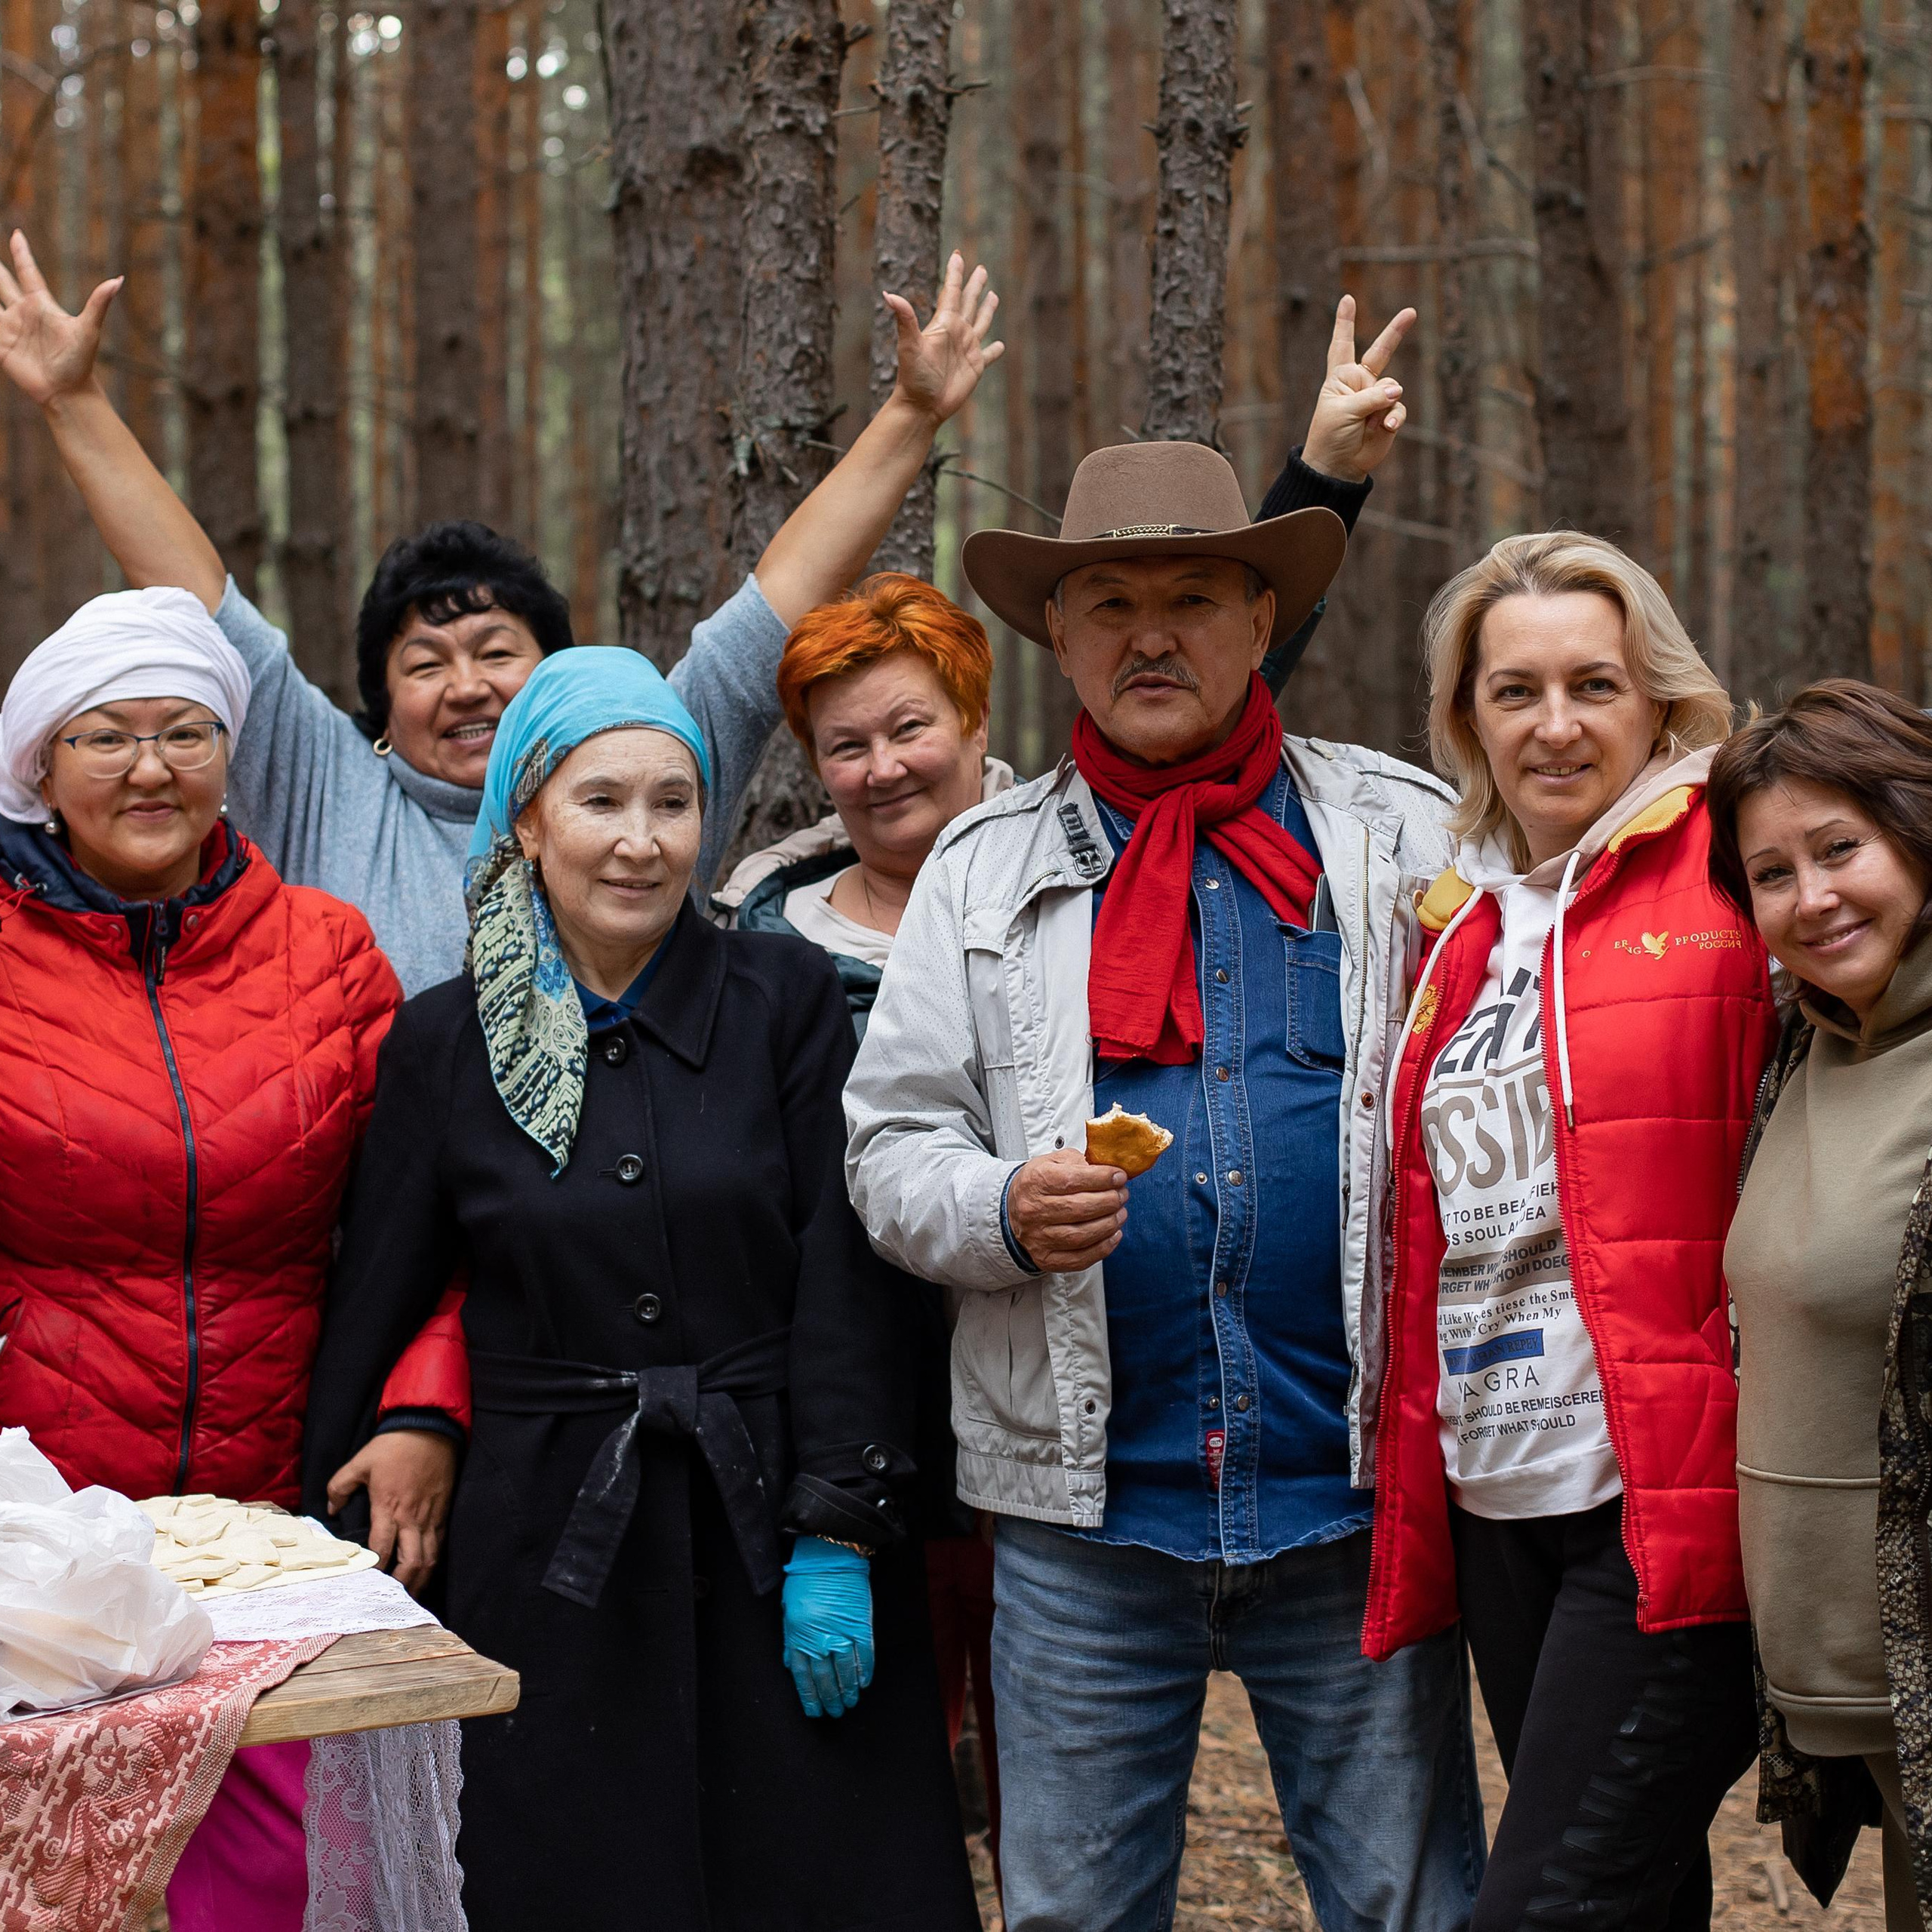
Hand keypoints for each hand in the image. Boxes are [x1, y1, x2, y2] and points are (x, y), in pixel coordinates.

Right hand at [0, 231, 118, 410]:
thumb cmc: (80, 362)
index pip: (28, 273)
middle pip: (2, 283)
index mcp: (42, 305)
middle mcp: (23, 313)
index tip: (17, 234)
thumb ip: (98, 303)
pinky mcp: (0, 345)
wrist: (67, 392)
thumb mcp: (88, 330)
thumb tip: (118, 279)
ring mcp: (9, 328)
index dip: (22, 255)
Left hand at [326, 1427, 459, 1596]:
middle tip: (391, 1599)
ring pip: (430, 1558)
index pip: (381, 1550)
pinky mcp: (443, 1511)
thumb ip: (339, 1487)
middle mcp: (412, 1518)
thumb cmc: (394, 1445)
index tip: (365, 1585)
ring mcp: (431, 1516)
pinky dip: (432, 1561)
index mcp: (388, 1508)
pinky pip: (439, 1544)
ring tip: (410, 1594)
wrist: (431, 1428)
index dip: (374, 1571)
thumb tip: (331, 1510)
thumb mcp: (360, 1462)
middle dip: (402, 1585)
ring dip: (420, 1579)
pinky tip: (425, 1570)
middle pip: (411, 1563)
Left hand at [781, 1535, 874, 1717]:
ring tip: (850, 1702)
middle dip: (829, 1698)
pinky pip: (864, 1654)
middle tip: (835, 1712)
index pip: (803, 1675)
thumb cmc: (805, 1579)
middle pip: (825, 1677)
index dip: (809, 1696)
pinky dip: (864, 1671)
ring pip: (845, 1670)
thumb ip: (791, 1639)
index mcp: (799, 1635)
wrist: (830, 1554)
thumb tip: (792, 1665)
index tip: (815, 1711)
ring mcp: (842, 1631)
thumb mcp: (789, 1609)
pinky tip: (863, 1683)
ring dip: (848, 1689)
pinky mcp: (861, 1624)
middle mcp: (819, 1637)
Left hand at [886, 249, 1004, 428]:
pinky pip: (988, 355)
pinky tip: (1000, 345)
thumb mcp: (909, 345)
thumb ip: (905, 319)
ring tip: (993, 295)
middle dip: (974, 285)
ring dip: (986, 309)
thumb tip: (889, 295)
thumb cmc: (914, 377)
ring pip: (980, 323)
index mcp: (943, 324)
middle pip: (968, 302)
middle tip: (981, 269)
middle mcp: (956, 333)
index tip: (958, 255)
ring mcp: (966, 349)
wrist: (921, 406)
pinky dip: (995, 350)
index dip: (955, 274)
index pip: (951, 292)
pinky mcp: (975, 367)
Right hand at [1005, 1147, 1128, 1273]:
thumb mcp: (1053, 1162)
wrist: (1012, 1209)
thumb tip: (1109, 1172)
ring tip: (1120, 1213)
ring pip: (1082, 1235)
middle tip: (1122, 1195)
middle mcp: (1034, 1210)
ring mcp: (1038, 1237)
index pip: (1072, 1180)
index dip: (1102, 1178)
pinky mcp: (1046, 1258)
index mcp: (1036, 1182)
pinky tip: (1113, 1235)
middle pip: (1080, 1208)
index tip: (1119, 1176)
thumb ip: (1080, 1163)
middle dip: (1109, 1201)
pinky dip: (1102, 1248)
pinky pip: (1079, 1258)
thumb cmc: (1038, 1185)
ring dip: (1109, 1224)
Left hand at [1299, 294, 1414, 484]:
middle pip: (1380, 352)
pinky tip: (1387, 426)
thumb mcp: (1344, 412)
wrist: (1338, 466)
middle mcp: (1360, 383)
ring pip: (1393, 387)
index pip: (1342, 345)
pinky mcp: (1389, 414)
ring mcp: (1377, 398)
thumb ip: (1371, 397)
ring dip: (1384, 404)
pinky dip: (1394, 416)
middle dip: (1394, 333)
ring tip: (1374, 421)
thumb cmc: (1331, 436)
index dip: (1345, 323)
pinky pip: (1399, 408)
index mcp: (1340, 377)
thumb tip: (1397, 389)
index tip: (1347, 299)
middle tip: (1410, 312)